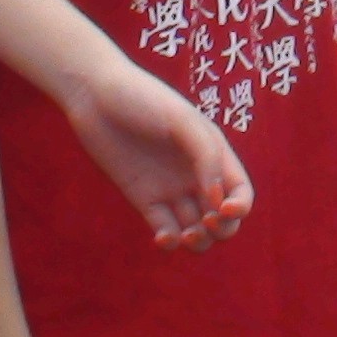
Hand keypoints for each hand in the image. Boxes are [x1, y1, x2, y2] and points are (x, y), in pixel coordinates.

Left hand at [55, 60, 254, 251]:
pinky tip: (162, 237)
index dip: (240, 207)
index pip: (240, 191)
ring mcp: (169, 189)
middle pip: (222, 218)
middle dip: (222, 230)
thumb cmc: (142, 99)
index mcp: (213, 153)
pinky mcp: (144, 199)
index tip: (223, 209)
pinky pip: (166, 231)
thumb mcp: (182, 120)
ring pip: (196, 230)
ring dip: (199, 241)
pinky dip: (170, 242)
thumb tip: (217, 198)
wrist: (95, 95)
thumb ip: (206, 156)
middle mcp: (195, 175)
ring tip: (185, 235)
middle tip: (205, 223)